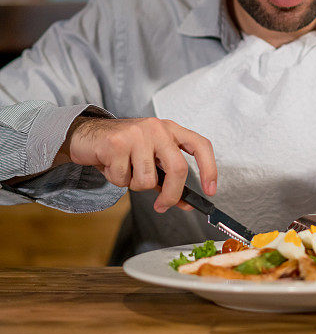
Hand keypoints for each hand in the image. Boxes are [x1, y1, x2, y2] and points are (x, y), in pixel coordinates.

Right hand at [62, 117, 216, 213]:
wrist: (86, 135)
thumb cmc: (122, 149)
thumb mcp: (150, 160)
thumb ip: (168, 179)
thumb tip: (186, 203)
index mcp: (170, 130)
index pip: (201, 145)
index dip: (210, 169)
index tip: (211, 190)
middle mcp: (158, 128)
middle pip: (178, 169)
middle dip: (172, 194)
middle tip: (162, 205)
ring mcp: (138, 134)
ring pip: (148, 179)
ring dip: (135, 184)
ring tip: (125, 170)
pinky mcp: (117, 143)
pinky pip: (124, 178)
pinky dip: (117, 180)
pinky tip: (112, 165)